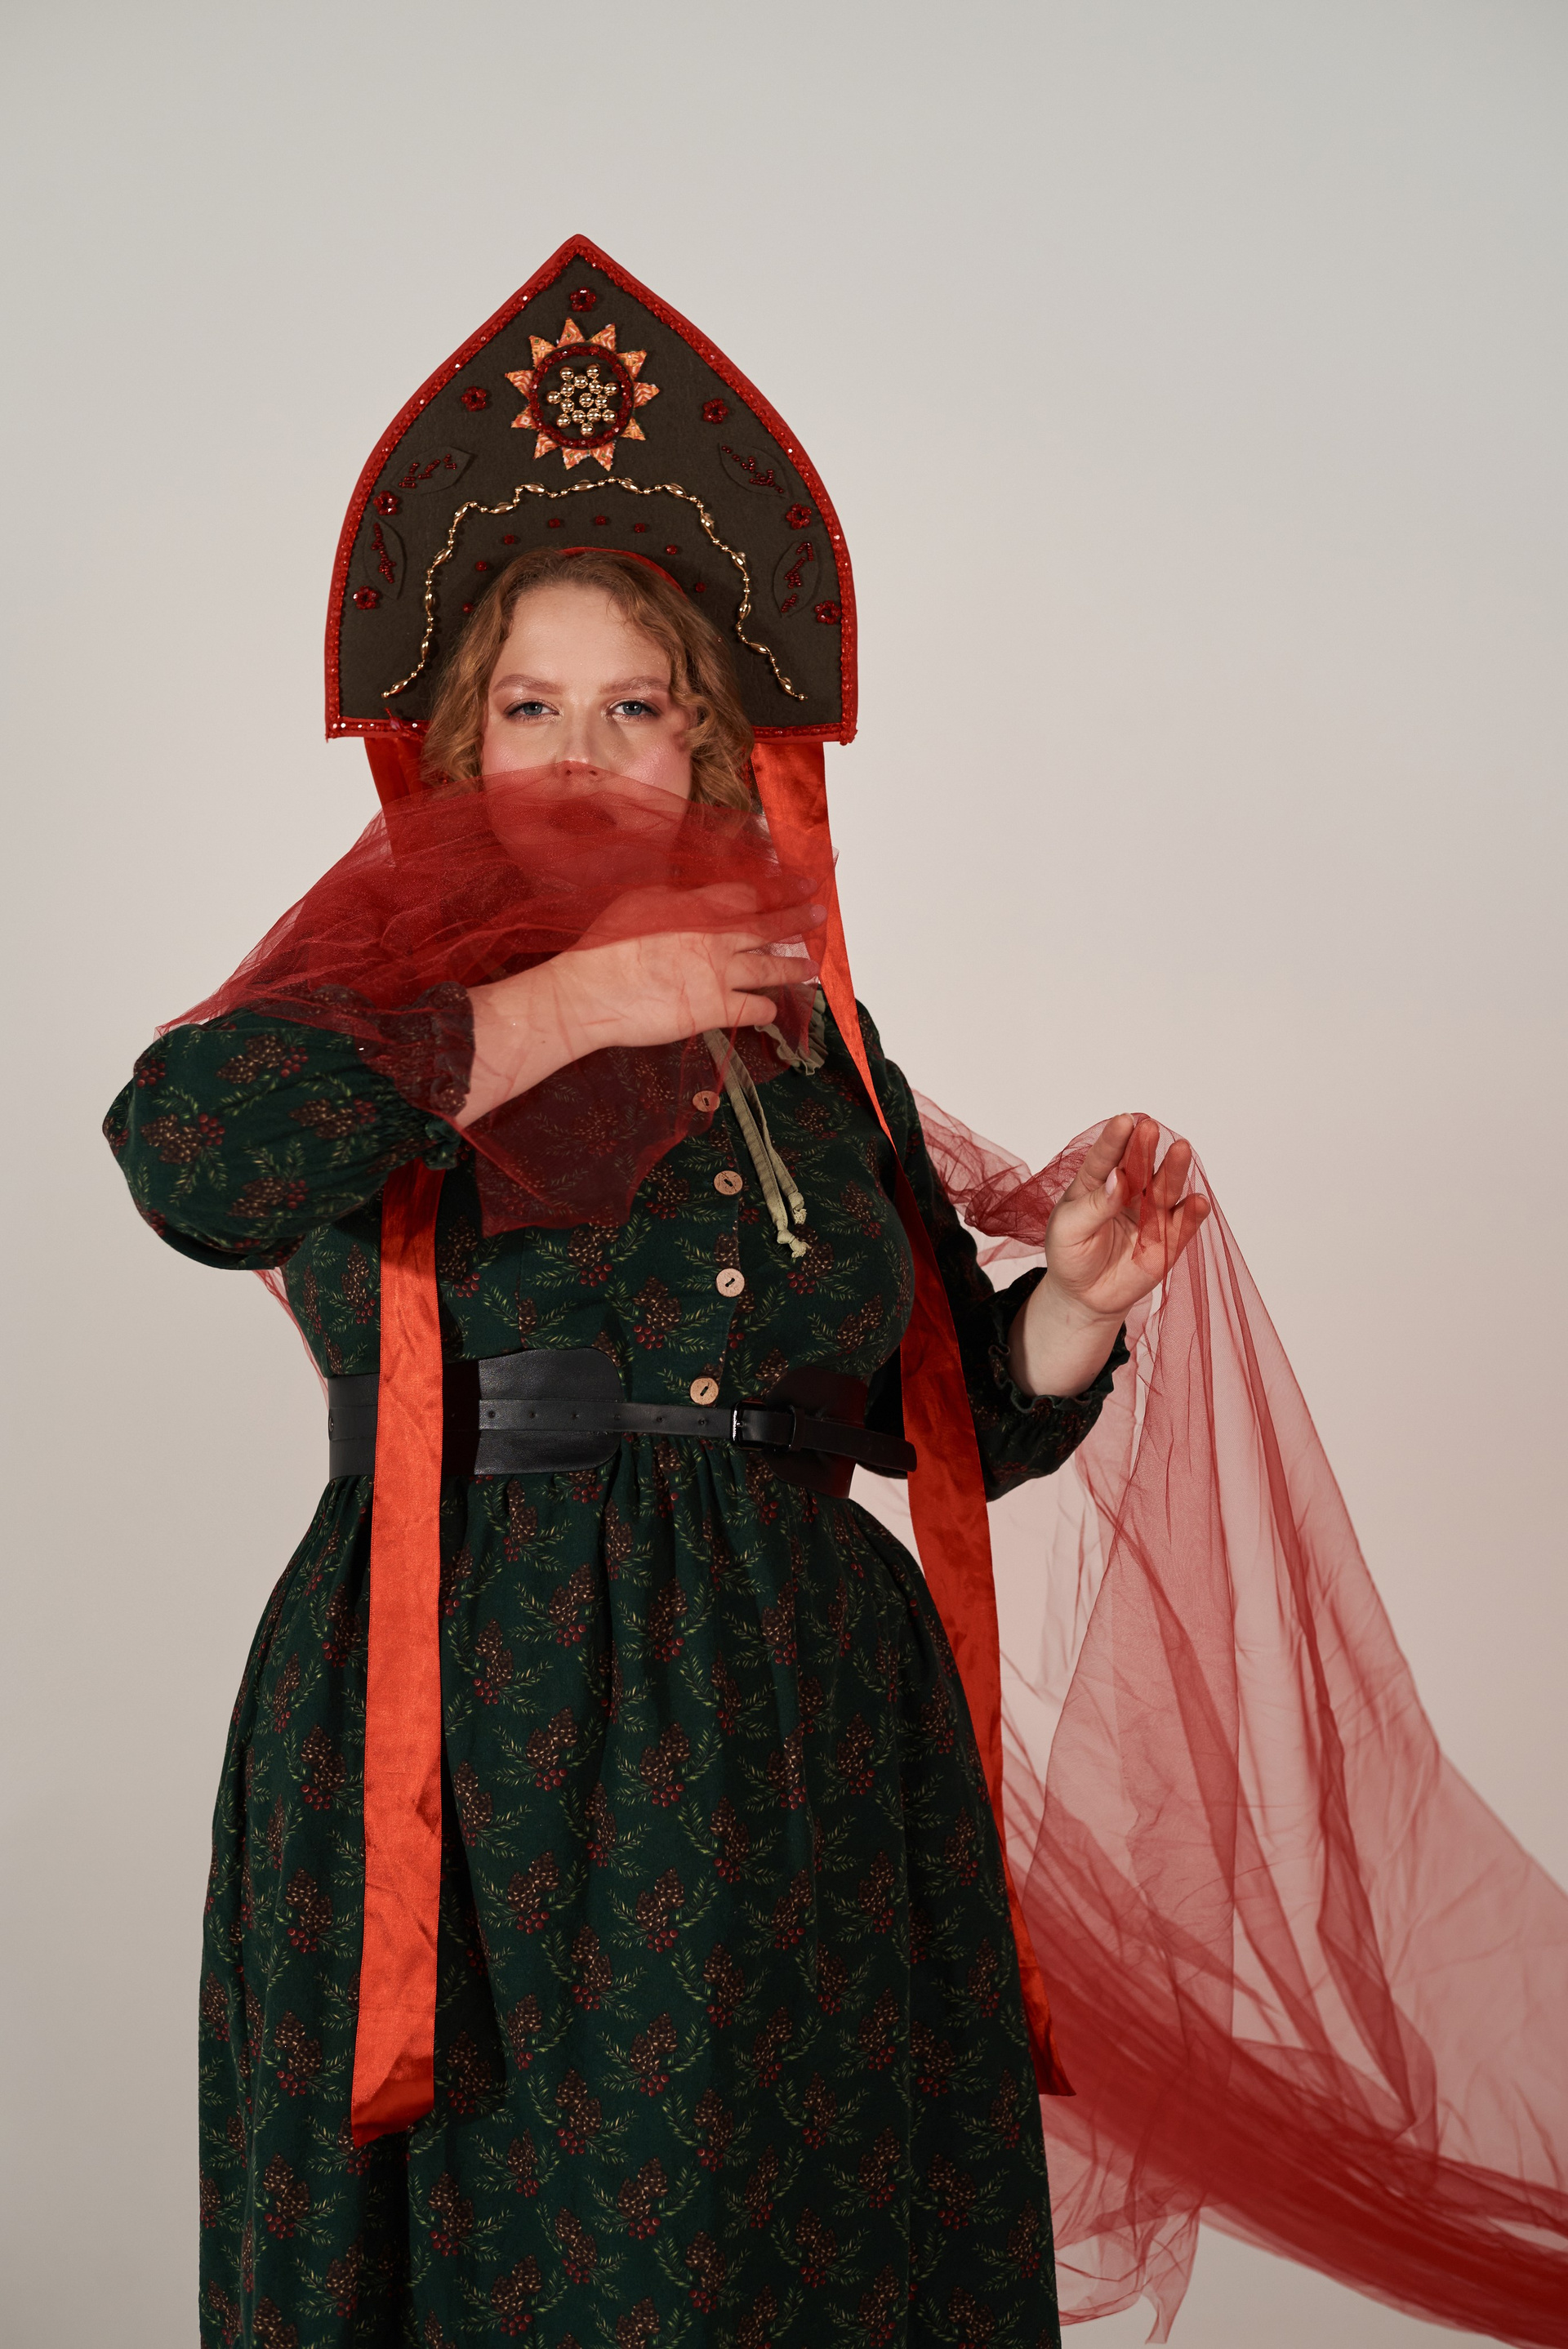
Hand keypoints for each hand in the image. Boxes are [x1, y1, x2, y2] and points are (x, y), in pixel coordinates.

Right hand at [458, 887, 821, 1126]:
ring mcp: (721, 976)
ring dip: (794, 965)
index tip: (794, 884)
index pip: (748, 894)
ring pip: (772, 967)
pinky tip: (771, 1007)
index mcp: (699, 908)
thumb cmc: (605, 947)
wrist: (593, 993)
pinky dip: (767, 1008)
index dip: (774, 890)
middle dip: (799, 918)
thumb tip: (696, 896)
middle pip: (770, 925)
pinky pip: (757, 1009)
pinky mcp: (717, 1010)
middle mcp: (718, 938)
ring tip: (809, 966)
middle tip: (820, 912)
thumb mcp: (640, 903)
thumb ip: (677, 899)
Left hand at [1009, 1115, 1210, 1395]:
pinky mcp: (1167, 1239)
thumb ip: (1095, 1205)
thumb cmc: (1071, 1254)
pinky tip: (1198, 1201)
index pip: (1105, 1157)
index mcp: (1097, 1182)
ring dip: (1174, 1170)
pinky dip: (1192, 1213)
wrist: (1084, 1295)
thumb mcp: (1069, 1229)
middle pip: (1140, 1166)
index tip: (1123, 1121)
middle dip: (1146, 1148)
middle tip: (1150, 1129)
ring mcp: (1149, 1213)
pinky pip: (1183, 1223)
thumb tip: (1119, 1179)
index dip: (1114, 1140)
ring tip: (1181, 1150)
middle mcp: (1128, 1191)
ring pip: (1165, 1188)